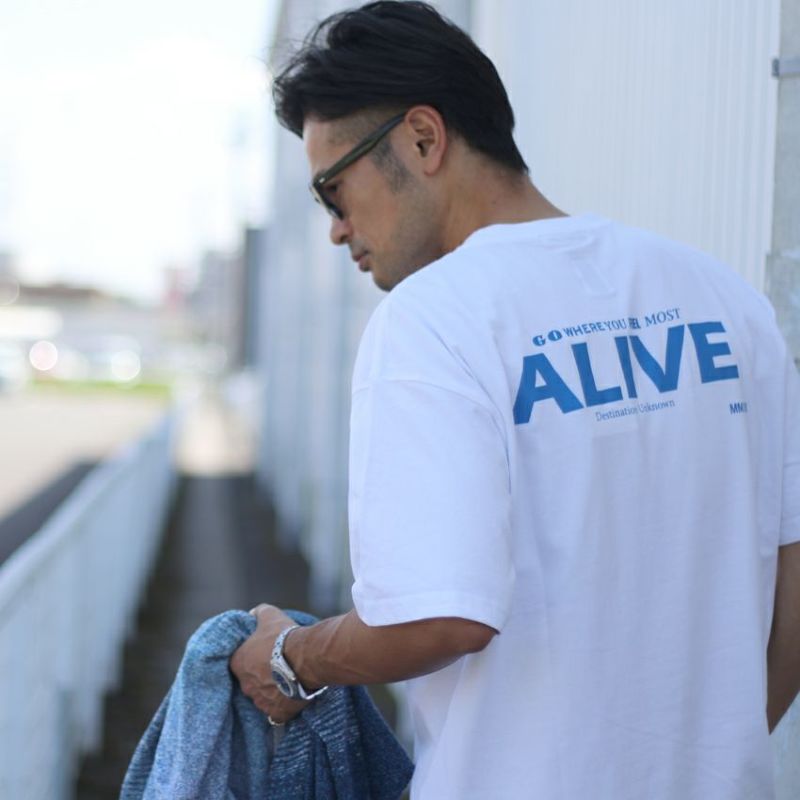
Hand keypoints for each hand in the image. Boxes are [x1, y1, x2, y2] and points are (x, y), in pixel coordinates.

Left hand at [230, 604, 308, 723]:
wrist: (306, 658)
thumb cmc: (283, 636)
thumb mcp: (269, 615)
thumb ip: (257, 613)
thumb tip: (252, 614)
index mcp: (238, 663)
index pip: (239, 662)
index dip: (251, 658)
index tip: (263, 653)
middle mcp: (245, 685)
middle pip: (250, 681)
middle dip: (261, 675)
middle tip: (277, 665)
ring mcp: (260, 702)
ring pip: (263, 697)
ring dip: (272, 690)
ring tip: (288, 678)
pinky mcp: (277, 713)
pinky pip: (277, 712)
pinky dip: (283, 705)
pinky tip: (292, 695)